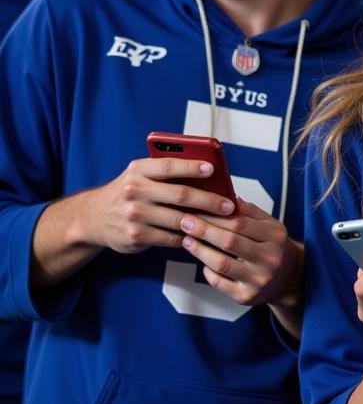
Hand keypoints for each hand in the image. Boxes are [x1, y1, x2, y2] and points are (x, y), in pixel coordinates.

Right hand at [80, 157, 235, 254]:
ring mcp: (134, 215)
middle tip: (229, 205)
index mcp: (139, 170)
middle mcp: (135, 191)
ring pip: (178, 219)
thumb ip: (167, 173)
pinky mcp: (135, 236)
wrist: (93, 218)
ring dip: (204, 222)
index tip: (213, 169)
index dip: (192, 167)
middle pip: (180, 194)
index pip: (170, 166)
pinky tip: (202, 236)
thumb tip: (209, 176)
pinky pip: (170, 238)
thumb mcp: (140, 175)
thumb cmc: (129, 191)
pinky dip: (188, 237)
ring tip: (223, 223)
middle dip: (209, 200)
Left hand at [177, 198, 301, 308]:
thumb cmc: (274, 247)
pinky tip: (203, 262)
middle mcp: (269, 258)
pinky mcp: (246, 297)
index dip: (215, 216)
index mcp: (275, 236)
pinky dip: (207, 270)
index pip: (240, 223)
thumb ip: (250, 212)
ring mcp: (258, 280)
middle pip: (229, 242)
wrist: (288, 278)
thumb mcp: (270, 225)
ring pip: (221, 263)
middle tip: (184, 221)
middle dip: (203, 230)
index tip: (197, 208)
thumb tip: (226, 197)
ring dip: (199, 250)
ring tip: (187, 240)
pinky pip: (219, 283)